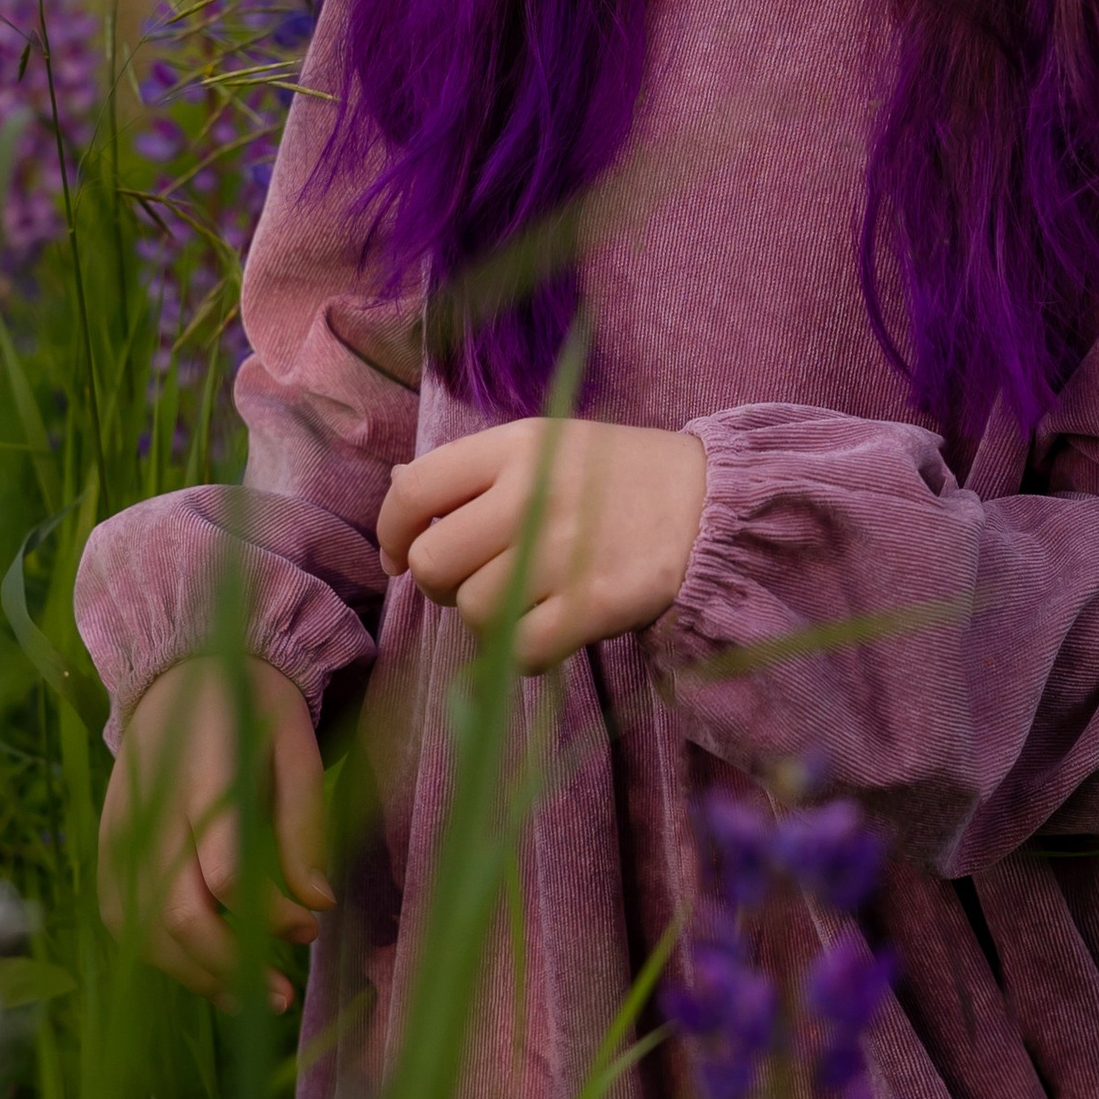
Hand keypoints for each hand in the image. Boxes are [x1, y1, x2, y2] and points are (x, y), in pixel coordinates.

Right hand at [97, 654, 332, 1007]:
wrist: (181, 669)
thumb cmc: (251, 707)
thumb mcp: (295, 746)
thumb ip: (303, 824)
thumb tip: (317, 903)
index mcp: (204, 774)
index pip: (222, 869)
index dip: (267, 916)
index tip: (309, 926)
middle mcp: (153, 809)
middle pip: (177, 911)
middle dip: (230, 966)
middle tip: (282, 996)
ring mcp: (121, 830)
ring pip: (144, 926)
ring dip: (197, 974)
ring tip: (251, 997)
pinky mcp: (108, 845)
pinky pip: (122, 917)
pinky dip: (160, 955)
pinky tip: (204, 975)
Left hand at [376, 418, 707, 671]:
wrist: (708, 502)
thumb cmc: (614, 475)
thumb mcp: (544, 445)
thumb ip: (474, 469)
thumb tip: (397, 490)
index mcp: (514, 447)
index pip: (413, 492)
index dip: (390, 532)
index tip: (398, 555)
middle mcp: (531, 495)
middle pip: (432, 562)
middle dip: (441, 583)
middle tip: (472, 579)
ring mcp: (563, 552)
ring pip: (474, 611)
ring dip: (487, 619)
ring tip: (522, 600)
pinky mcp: (593, 605)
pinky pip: (520, 650)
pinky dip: (522, 653)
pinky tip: (545, 631)